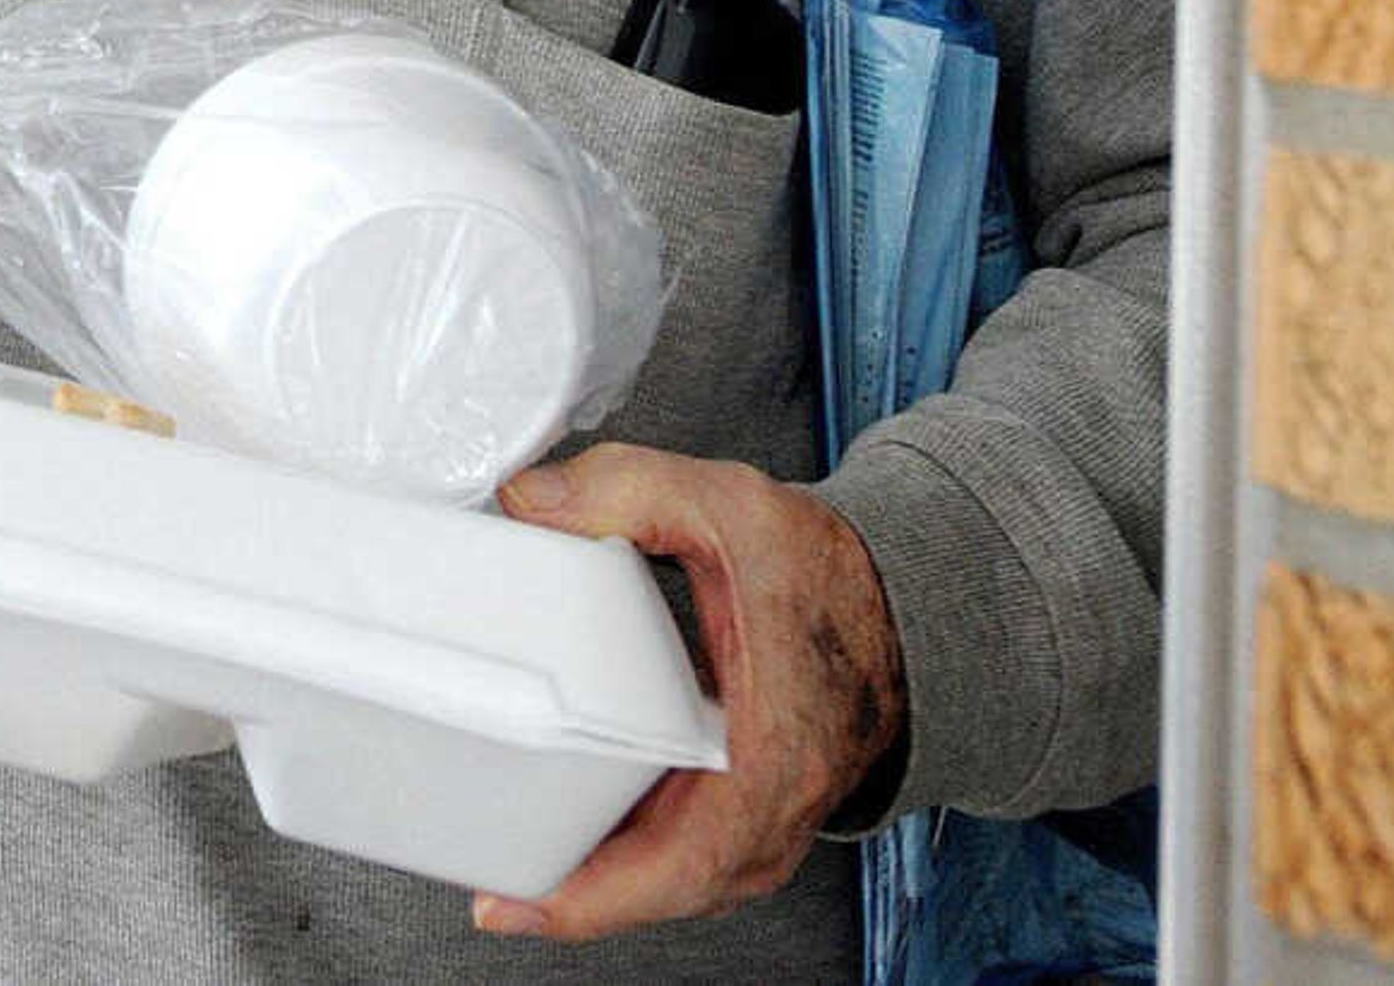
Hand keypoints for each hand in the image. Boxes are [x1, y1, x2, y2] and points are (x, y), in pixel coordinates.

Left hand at [471, 443, 902, 943]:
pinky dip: (623, 860)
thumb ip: (628, 490)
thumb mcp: (732, 509)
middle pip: (659, 889)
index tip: (516, 903)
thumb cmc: (832, 576)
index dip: (594, 894)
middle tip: (486, 888)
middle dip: (569, 897)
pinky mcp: (750, 814)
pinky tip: (566, 838)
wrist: (906, 608)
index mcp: (774, 756)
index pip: (683, 862)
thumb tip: (529, 502)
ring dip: (592, 883)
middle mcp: (773, 813)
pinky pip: (680, 859)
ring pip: (668, 883)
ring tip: (506, 864)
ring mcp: (766, 824)